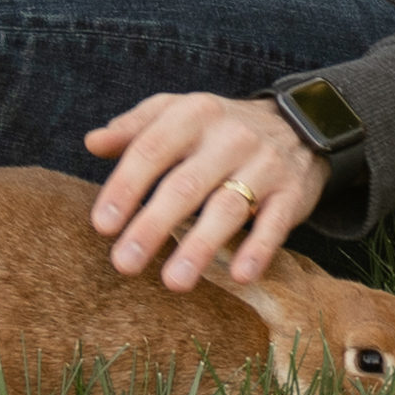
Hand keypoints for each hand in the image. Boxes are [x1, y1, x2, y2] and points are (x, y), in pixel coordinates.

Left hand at [81, 91, 326, 288]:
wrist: (301, 123)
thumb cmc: (220, 128)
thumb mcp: (179, 113)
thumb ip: (135, 128)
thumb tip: (92, 142)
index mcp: (194, 114)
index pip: (151, 149)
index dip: (125, 188)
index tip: (102, 225)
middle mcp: (230, 137)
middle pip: (185, 185)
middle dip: (153, 226)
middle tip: (125, 263)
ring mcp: (264, 164)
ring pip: (228, 207)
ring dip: (200, 246)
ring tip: (173, 281)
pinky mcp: (292, 192)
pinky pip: (275, 223)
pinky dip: (258, 248)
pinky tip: (240, 275)